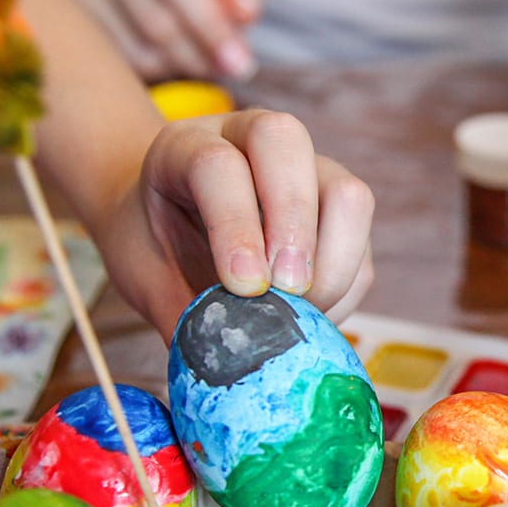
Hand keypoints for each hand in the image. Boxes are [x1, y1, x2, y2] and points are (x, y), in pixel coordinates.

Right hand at [69, 0, 261, 81]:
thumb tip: (247, 11)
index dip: (210, 25)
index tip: (240, 64)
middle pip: (157, 22)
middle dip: (201, 56)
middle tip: (228, 70)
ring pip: (139, 52)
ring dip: (180, 67)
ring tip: (198, 60)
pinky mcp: (71, 24)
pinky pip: (121, 65)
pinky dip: (154, 72)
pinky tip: (168, 61)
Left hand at [92, 110, 375, 339]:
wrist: (166, 227)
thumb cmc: (153, 246)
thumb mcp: (144, 274)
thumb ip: (182, 311)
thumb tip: (231, 365)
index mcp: (187, 145)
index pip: (219, 166)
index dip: (234, 226)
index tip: (242, 287)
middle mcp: (253, 141)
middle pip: (289, 147)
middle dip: (294, 229)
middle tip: (285, 295)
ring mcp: (308, 171)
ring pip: (348, 194)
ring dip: (333, 263)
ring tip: (299, 313)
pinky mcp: (340, 214)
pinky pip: (362, 250)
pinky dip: (343, 291)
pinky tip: (308, 318)